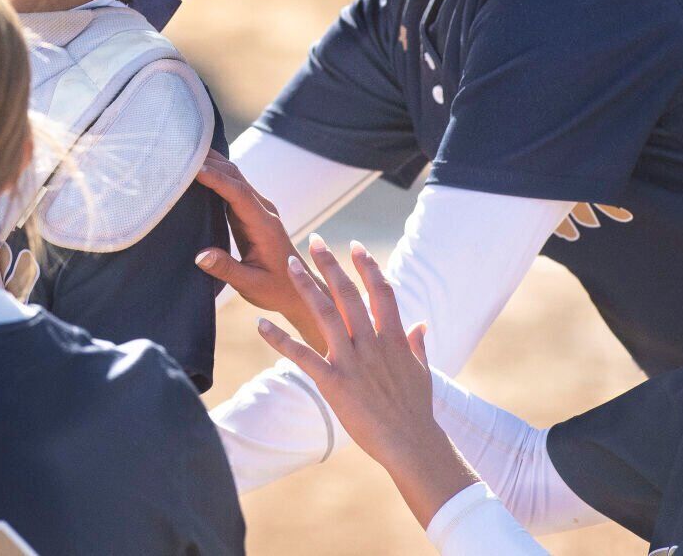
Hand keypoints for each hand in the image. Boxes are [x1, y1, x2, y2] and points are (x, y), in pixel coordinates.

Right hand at [192, 152, 324, 346]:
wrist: (300, 291)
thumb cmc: (277, 289)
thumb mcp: (251, 285)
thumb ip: (226, 269)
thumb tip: (199, 255)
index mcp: (265, 225)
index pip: (239, 194)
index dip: (216, 178)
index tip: (194, 167)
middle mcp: (263, 211)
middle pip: (236, 177)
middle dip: (211, 161)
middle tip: (181, 150)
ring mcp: (257, 209)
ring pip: (234, 178)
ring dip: (211, 163)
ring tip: (184, 153)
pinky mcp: (249, 213)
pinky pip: (231, 188)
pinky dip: (213, 176)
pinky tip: (195, 171)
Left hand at [257, 238, 475, 526]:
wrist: (411, 443)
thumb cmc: (416, 411)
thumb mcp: (422, 373)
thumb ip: (416, 345)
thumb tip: (421, 325)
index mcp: (393, 338)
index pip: (381, 291)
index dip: (368, 266)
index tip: (355, 246)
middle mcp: (372, 343)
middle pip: (349, 294)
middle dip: (331, 265)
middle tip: (315, 240)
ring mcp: (352, 361)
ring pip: (325, 315)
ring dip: (306, 287)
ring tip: (290, 264)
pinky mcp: (333, 382)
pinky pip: (301, 356)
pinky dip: (279, 339)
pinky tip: (260, 324)